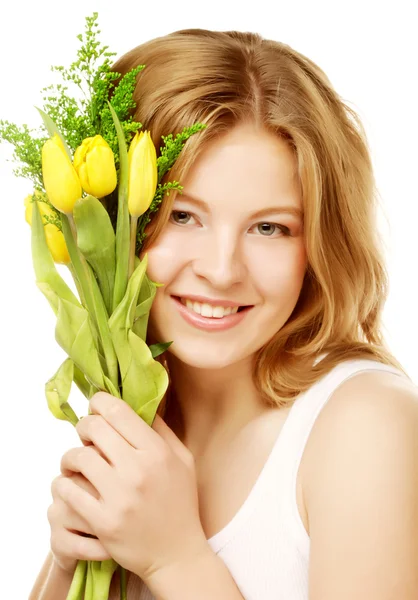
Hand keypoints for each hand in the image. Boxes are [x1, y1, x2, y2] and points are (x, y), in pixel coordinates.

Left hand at [55, 392, 208, 581]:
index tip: (96, 405)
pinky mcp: (103, 521)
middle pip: (95, 429)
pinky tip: (70, 482)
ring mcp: (119, 497)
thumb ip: (162, 429)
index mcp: (157, 452)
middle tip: (86, 433)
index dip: (100, 402)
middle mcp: (138, 470)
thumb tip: (138, 403)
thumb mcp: (183, 459)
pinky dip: (63, 482)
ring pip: (79, 457)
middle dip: (84, 425)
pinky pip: (69, 490)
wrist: (176, 553)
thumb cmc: (180, 502)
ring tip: (76, 460)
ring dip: (71, 455)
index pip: (118, 412)